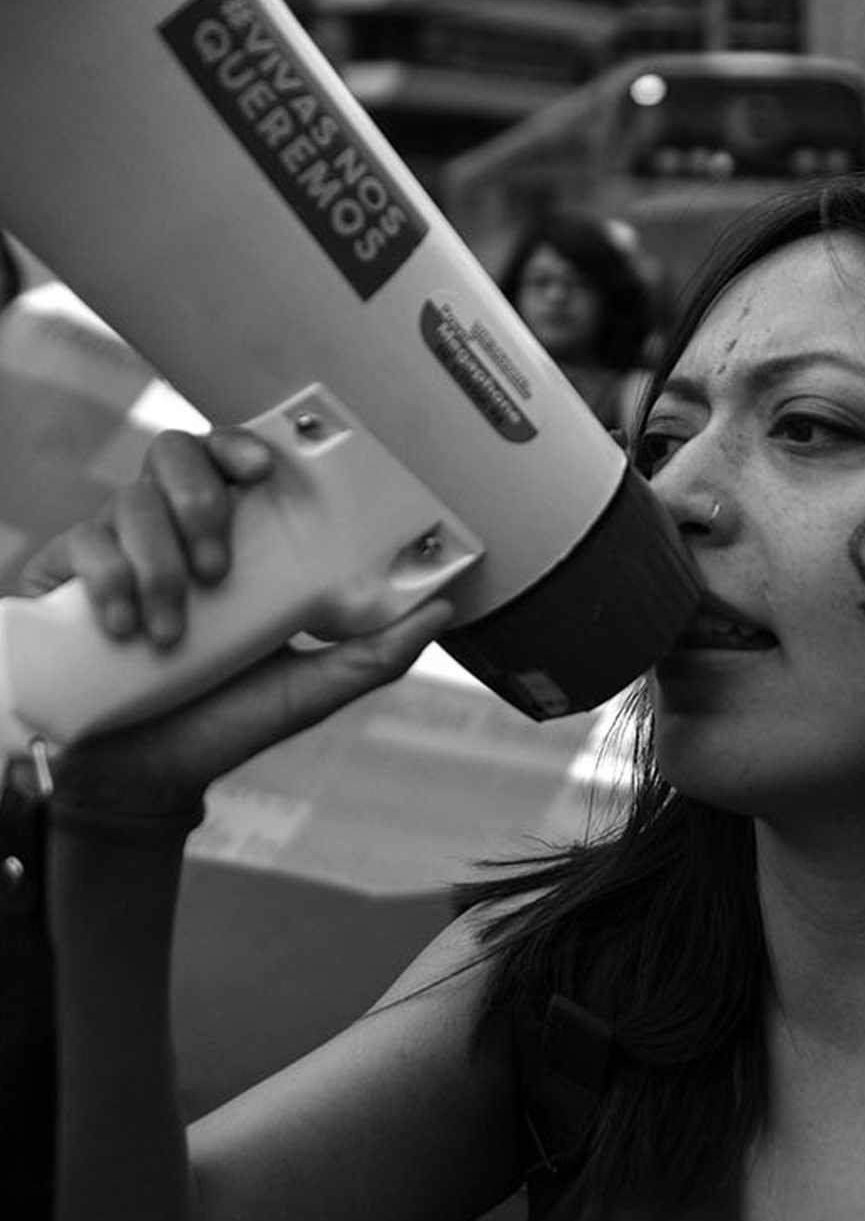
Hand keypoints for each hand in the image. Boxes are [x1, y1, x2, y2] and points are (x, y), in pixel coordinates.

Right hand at [20, 428, 451, 814]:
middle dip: (200, 500)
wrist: (151, 775)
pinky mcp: (65, 580)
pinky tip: (128, 630)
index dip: (243, 445)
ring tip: (176, 634)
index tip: (263, 469)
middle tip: (218, 569)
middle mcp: (174, 532)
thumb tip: (442, 610)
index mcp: (238, 543)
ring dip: (158, 563)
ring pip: (129, 503)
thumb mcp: (312, 689)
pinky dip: (108, 584)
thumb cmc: (230, 721)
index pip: (233, 461)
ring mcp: (117, 550)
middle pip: (173, 454)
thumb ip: (376, 652)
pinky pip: (79, 546)